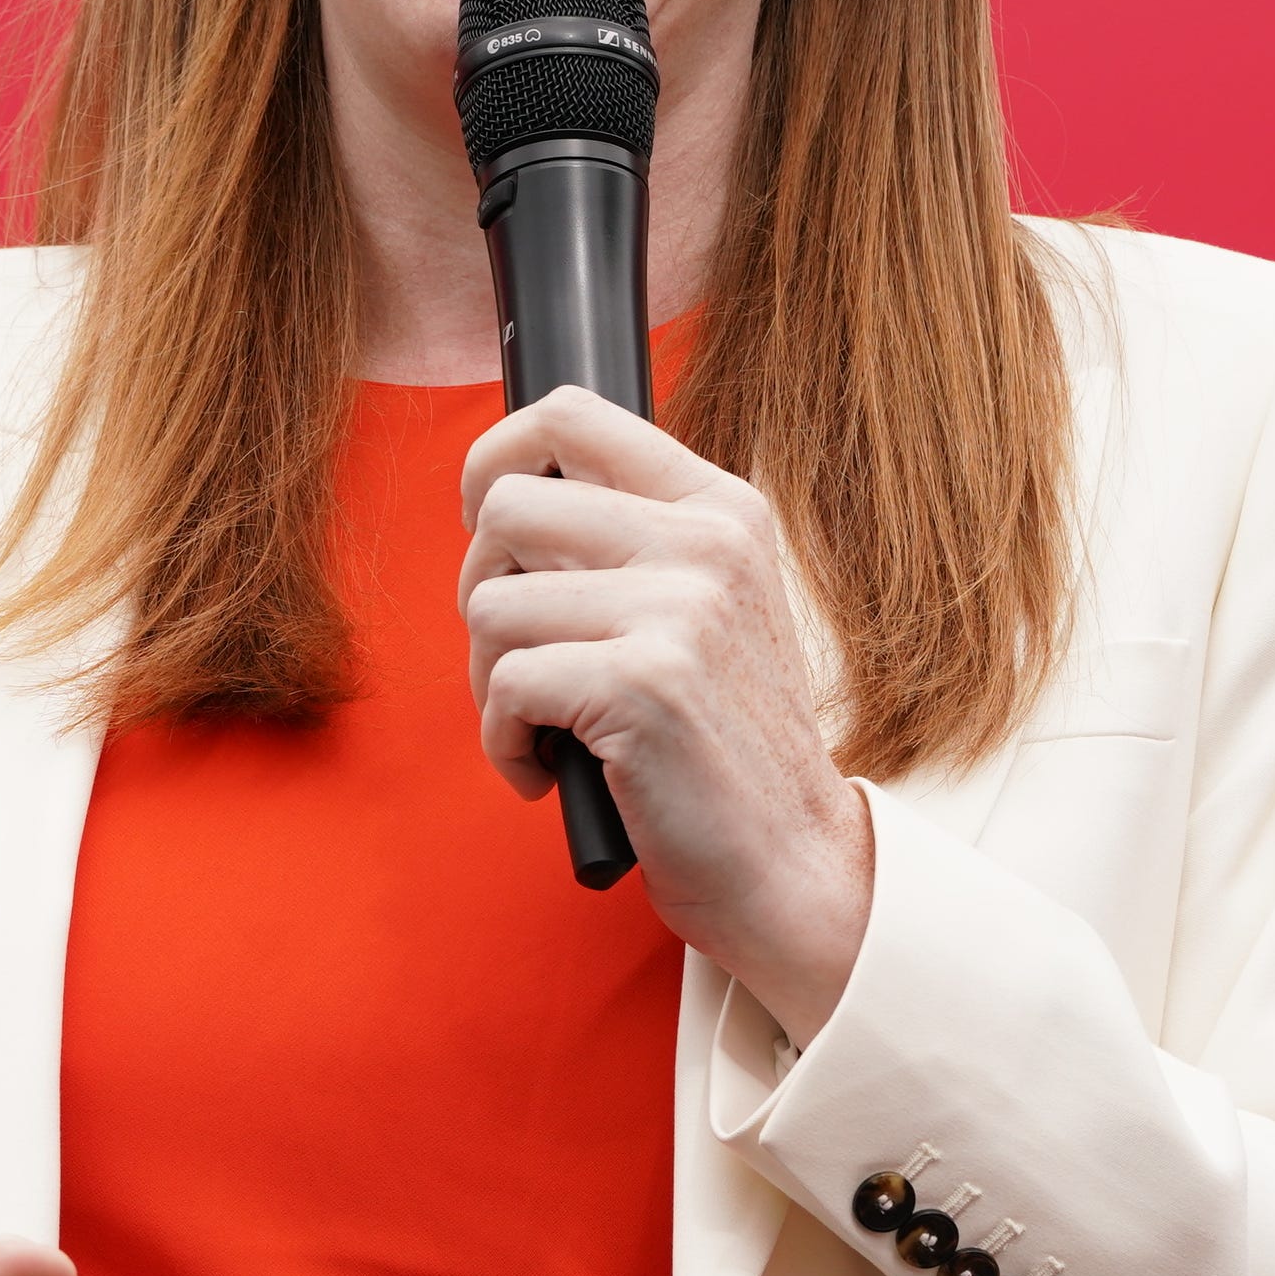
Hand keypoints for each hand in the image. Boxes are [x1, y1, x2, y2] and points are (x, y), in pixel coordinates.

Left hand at [458, 384, 872, 1039]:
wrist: (792, 861)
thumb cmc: (723, 743)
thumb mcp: (705, 607)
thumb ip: (629, 541)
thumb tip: (500, 496)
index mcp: (719, 508)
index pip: (569, 414)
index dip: (494, 458)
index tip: (486, 524)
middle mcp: (705, 544)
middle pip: (503, 509)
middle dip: (482, 592)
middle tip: (523, 658)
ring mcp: (680, 611)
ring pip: (489, 605)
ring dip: (489, 681)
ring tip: (546, 724)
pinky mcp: (644, 685)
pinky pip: (503, 684)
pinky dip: (504, 742)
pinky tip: (549, 770)